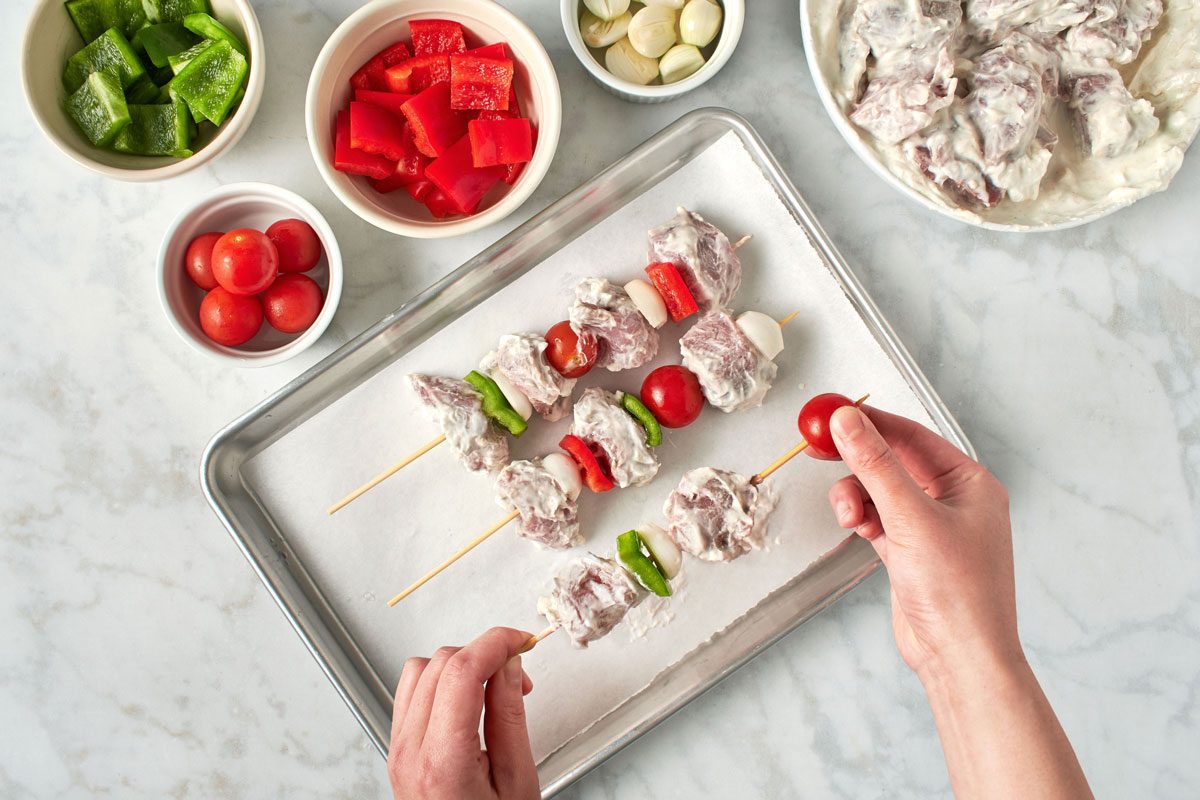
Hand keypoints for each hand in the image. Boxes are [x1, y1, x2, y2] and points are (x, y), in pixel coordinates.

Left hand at [388, 627, 538, 799]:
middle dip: (485, 655)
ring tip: (493, 687)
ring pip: (420, 670)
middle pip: (441, 663)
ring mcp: (397, 750)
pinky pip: (410, 692)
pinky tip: (467, 698)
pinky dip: (440, 682)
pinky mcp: (396, 750)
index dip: (496, 642)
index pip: (461, 670)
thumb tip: (510, 665)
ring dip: (460, 665)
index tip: (521, 641)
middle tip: (518, 675)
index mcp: (443, 761)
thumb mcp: (517, 781)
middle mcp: (410, 752)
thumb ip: (510, 716)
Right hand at [826, 406, 1020, 678]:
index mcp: (969, 483)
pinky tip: (855, 527)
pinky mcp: (910, 551)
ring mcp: (931, 527)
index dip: (870, 421)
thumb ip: (875, 464)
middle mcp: (953, 501)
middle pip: (892, 461)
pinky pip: (877, 518)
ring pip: (879, 491)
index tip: (831, 412)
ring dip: (856, 496)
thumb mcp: (910, 517)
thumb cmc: (958, 593)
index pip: (912, 436)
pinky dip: (861, 518)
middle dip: (857, 460)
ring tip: (848, 515)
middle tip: (817, 445)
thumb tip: (848, 421)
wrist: (960, 658)